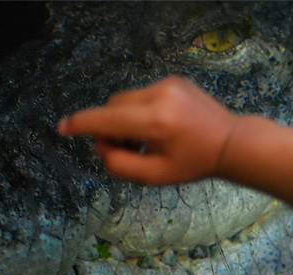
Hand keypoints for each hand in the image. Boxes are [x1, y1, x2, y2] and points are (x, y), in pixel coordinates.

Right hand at [57, 76, 237, 184]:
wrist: (230, 142)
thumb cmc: (193, 164)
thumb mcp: (154, 177)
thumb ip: (120, 165)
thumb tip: (100, 148)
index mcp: (158, 122)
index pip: (109, 119)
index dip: (82, 124)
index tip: (63, 127)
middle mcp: (162, 96)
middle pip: (113, 107)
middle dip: (108, 128)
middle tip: (122, 149)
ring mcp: (168, 84)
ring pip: (125, 99)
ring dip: (123, 120)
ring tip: (142, 140)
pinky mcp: (173, 80)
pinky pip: (141, 95)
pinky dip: (138, 111)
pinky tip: (155, 129)